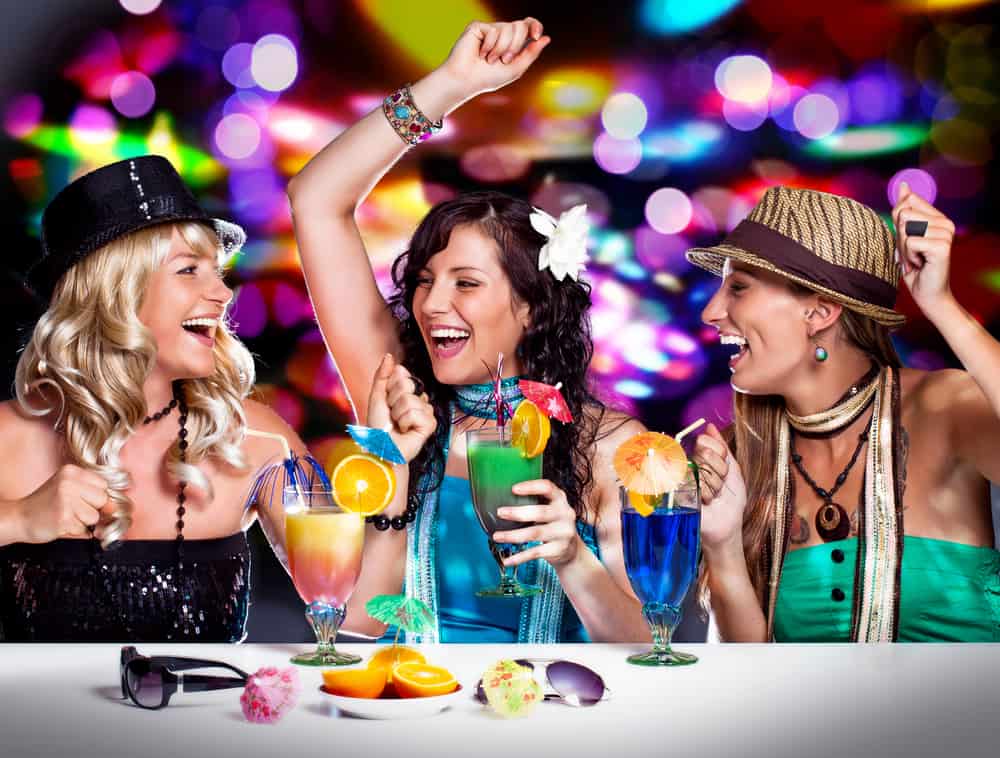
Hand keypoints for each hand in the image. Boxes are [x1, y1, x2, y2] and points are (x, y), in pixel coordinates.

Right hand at [16, 464, 109, 542]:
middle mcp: (69, 482)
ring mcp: (65, 500)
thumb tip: (115, 508)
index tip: (81, 500)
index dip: (95, 497)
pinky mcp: (63, 518)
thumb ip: (93, 494)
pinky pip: (83, 529)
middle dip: (91, 509)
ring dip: (82, 521)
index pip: (104, 485)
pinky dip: (74, 530)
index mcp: (72, 471)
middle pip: (102, 500)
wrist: (19, 517)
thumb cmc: (47, 504)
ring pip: (94, 516)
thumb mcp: (69, 489)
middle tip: (71, 509)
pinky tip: (60, 523)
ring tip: (65, 516)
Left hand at [366, 353, 436, 462]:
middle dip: (393, 401)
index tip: (386, 402)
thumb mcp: (377, 396)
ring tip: (398, 425)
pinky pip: (417, 413)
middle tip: (392, 415)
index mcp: (408, 391)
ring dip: (398, 415)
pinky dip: (406, 423)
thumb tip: (389, 356)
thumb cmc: (379, 426)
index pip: (402, 373)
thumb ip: (382, 375)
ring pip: (410, 400)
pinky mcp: (431, 424)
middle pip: (406, 384)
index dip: (389, 387)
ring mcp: (427, 411)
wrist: (382, 448)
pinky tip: (407, 431)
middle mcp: (420, 399)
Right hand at [439, 18, 550, 99]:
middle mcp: (502, 33)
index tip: (536, 36)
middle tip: (505, 60)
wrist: (467, 81)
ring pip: (507, 28)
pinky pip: (493, 30)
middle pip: (520, 26)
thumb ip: (531, 53)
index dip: (535, 26)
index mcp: (513, 42)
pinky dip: (489, 46)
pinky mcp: (478, 27)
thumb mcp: (516, 68)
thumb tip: (547, 38)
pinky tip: (480, 54)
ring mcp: (490, 29)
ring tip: (490, 60)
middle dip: (515, 45)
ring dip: (501, 48)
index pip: (528, 25)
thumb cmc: (489, 78)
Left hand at [492, 479, 578, 568]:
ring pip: (535, 533)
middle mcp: (565, 514)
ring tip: (497, 536)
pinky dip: (519, 557)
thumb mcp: (550, 508)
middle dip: (518, 513)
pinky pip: (535, 553)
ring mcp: (563, 533)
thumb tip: (500, 496)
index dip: (531, 487)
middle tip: (500, 512)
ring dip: (513, 535)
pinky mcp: (558, 550)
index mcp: (560, 499)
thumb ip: (535, 501)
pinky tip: (506, 560)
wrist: (571, 549)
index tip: (513, 489)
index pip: (548, 488)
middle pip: (540, 512)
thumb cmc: (553, 523)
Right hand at [692, 423, 746, 552]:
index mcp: (700, 457)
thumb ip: (722, 447)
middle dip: (719, 472)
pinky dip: (706, 494)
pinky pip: (692, 482)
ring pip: (702, 469)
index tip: (724, 470)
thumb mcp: (733, 469)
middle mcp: (688, 464)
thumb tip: (709, 426)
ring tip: (713, 495)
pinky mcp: (676, 492)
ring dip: (714, 486)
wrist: (726, 526)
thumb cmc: (731, 500)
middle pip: (705, 453)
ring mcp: (681, 478)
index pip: (706, 441)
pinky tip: (706, 501)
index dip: (719, 455)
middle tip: (718, 485)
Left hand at [892, 181, 956, 311]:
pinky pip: (910, 242)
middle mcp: (946, 222)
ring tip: (915, 259)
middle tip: (910, 253)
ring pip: (905, 228)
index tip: (907, 238)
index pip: (908, 201)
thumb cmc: (914, 266)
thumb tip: (903, 185)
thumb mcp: (904, 235)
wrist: (926, 293)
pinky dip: (908, 257)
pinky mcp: (942, 246)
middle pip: (903, 214)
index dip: (898, 220)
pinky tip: (919, 264)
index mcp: (937, 217)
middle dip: (899, 237)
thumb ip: (903, 211)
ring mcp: (946, 233)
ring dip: (903, 248)